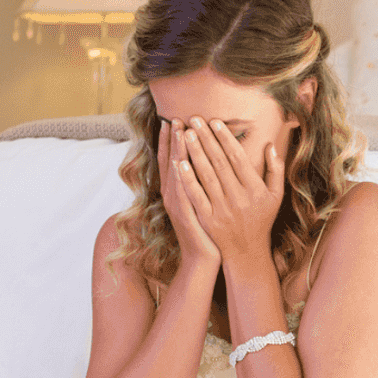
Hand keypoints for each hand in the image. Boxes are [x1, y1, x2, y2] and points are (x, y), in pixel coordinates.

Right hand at [158, 118, 219, 270]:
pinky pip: (183, 192)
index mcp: (178, 191)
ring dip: (176, 151)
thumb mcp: (201, 204)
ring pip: (175, 174)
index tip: (175, 121)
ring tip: (179, 132)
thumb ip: (201, 184)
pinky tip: (179, 163)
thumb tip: (206, 162)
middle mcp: (173, 196)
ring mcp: (178, 206)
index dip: (172, 141)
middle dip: (173, 140)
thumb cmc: (207, 230)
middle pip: (171, 162)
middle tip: (176, 118)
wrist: (203, 259)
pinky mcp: (186, 216)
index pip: (172, 160)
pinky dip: (180, 177)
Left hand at [175, 116, 285, 264]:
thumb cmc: (261, 219)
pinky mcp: (208, 219)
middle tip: (194, 119)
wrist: (247, 252)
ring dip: (195, 153)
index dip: (225, 138)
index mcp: (255, 189)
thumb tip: (270, 146)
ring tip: (186, 133)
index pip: (237, 158)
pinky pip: (196, 196)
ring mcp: (222, 209)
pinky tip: (179, 163)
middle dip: (206, 139)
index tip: (214, 121)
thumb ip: (275, 170)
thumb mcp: (276, 196)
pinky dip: (187, 179)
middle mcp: (239, 198)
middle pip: (219, 163)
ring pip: (206, 176)